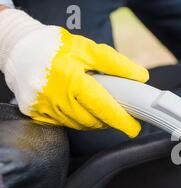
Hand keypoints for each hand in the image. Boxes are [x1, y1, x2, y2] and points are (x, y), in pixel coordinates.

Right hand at [0, 9, 148, 137]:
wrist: (19, 49)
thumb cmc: (55, 47)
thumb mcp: (88, 49)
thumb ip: (116, 64)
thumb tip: (141, 76)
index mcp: (71, 80)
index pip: (103, 107)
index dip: (121, 120)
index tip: (134, 128)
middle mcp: (56, 98)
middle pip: (93, 120)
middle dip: (109, 119)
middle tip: (119, 111)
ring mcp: (45, 108)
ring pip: (80, 125)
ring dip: (95, 120)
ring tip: (98, 104)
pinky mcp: (38, 114)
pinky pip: (66, 124)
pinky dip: (78, 119)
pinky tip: (80, 106)